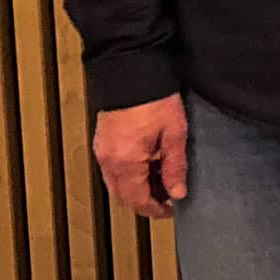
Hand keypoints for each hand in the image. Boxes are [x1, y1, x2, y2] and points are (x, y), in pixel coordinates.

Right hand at [94, 93, 187, 219]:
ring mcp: (102, 149)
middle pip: (123, 196)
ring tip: (162, 176)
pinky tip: (148, 163)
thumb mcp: (174, 134)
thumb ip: (175, 166)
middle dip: (145, 200)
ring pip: (117, 183)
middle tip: (168, 194)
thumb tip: (178, 192)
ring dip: (137, 187)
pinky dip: (129, 173)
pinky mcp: (102, 140)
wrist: (132, 69)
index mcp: (126, 161)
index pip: (137, 200)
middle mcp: (108, 159)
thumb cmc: (154, 97)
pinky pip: (112, 168)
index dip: (155, 209)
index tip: (170, 210)